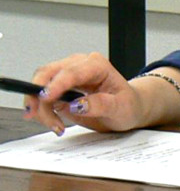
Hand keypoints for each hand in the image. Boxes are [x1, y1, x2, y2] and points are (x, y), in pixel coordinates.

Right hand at [24, 52, 144, 134]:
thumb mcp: (121, 107)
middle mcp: (80, 65)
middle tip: (40, 117)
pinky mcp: (60, 86)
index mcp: (97, 66)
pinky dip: (41, 109)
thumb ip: (101, 104)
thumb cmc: (128, 104)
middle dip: (39, 96)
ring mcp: (68, 74)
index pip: (72, 72)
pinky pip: (41, 95)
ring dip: (40, 106)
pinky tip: (54, 122)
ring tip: (56, 125)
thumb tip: (77, 105)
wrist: (129, 107)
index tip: (46, 98)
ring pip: (40, 84)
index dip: (56, 85)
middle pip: (48, 74)